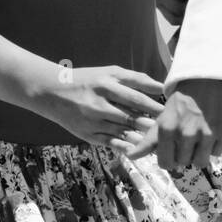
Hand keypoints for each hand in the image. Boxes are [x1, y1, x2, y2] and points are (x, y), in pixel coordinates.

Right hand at [41, 65, 164, 146]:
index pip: (135, 98)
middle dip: (151, 124)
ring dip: (142, 138)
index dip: (153, 106)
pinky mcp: (87, 135)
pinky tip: (140, 149)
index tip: (169, 110)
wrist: (52, 92)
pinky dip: (126, 146)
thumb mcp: (109, 72)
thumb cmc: (88, 79)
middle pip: (130, 117)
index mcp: (105, 85)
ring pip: (122, 132)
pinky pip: (111, 142)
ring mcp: (92, 122)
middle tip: (169, 128)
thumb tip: (161, 86)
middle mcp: (98, 104)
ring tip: (160, 141)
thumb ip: (135, 78)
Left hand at [130, 79, 221, 169]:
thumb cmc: (184, 101)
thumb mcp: (163, 117)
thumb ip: (148, 140)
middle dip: (185, 154)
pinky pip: (216, 153)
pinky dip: (214, 145)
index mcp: (167, 129)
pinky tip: (212, 130)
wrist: (211, 81)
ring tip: (200, 136)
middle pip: (183, 163)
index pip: (165, 163)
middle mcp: (186, 133)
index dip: (169, 160)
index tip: (172, 152)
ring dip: (200, 153)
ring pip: (200, 162)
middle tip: (188, 137)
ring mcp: (206, 134)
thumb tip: (130, 156)